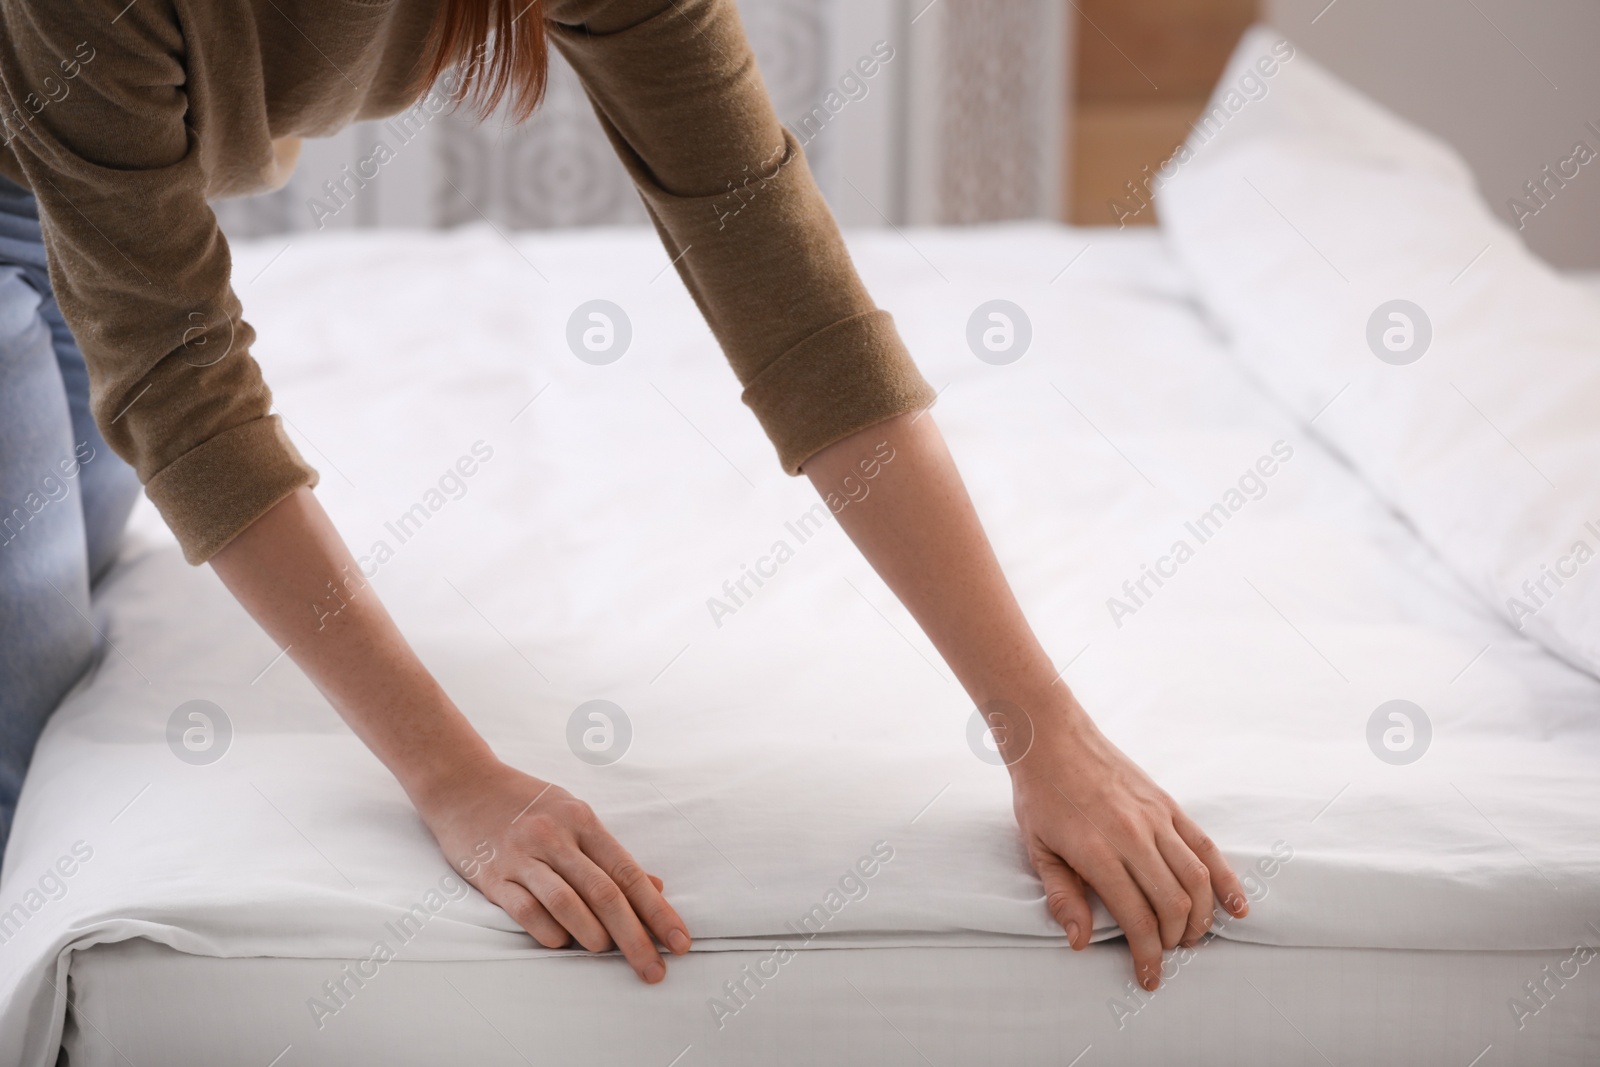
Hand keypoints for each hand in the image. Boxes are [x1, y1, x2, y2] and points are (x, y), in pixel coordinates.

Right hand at [413, 757, 691, 982]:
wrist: (462, 782)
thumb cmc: (525, 802)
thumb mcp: (572, 814)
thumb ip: (608, 854)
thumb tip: (656, 887)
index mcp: (582, 820)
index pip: (628, 872)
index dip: (657, 911)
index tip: (680, 942)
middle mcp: (555, 837)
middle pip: (605, 894)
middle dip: (635, 937)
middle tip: (655, 970)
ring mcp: (522, 856)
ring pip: (567, 904)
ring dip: (593, 936)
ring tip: (606, 952)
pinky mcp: (491, 875)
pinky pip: (525, 912)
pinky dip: (549, 933)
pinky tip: (562, 942)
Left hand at [997, 695, 1247, 990]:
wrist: (1053, 740)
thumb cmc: (1040, 797)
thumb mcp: (1037, 850)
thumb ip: (1061, 897)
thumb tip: (1080, 942)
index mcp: (1097, 852)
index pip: (1136, 917)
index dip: (1147, 954)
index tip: (1149, 977)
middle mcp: (1132, 836)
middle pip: (1173, 902)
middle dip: (1175, 939)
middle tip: (1168, 953)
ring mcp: (1155, 818)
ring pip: (1196, 878)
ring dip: (1201, 916)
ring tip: (1194, 936)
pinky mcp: (1167, 804)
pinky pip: (1205, 846)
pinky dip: (1224, 879)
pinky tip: (1236, 906)